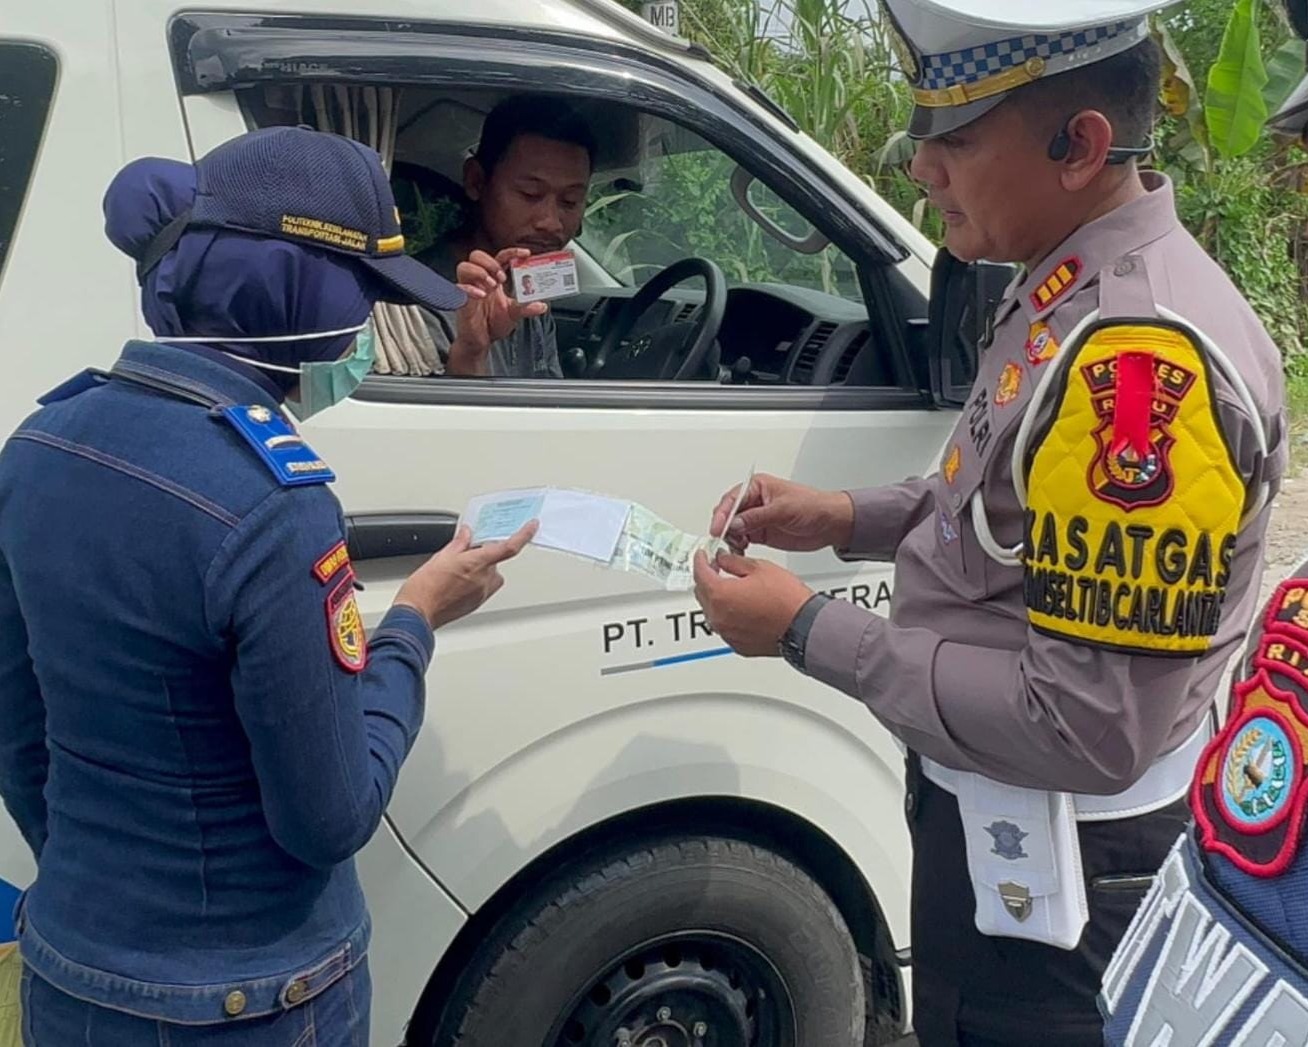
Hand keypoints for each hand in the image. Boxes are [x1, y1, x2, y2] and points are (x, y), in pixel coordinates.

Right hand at [394, 521, 536, 629]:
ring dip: (478, 569)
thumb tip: (467, 534)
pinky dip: (474, 581)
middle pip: (494, 560)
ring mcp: (482, 593)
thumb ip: (459, 543)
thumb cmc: (425, 588)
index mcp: (478, 563)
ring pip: (489, 574)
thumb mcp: (441, 556)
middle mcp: (485, 579)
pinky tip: (455, 582)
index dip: (523, 535)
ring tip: (454, 571)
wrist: (418, 614)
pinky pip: (483, 586)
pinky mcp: (477, 603)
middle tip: (462, 553)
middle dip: (482, 554)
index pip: (509, 547)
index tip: (531, 526)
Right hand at [447, 248, 548, 374]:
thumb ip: (526, 308)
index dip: (512, 252)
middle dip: (490, 262)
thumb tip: (542, 305)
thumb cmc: (493, 324)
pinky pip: (459, 288)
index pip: (500, 257)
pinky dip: (470, 289)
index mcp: (494, 279)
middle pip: (477, 255)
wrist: (481, 341)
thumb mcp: (514, 314)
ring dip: (479, 272)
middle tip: (502, 277)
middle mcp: (480, 280)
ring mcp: (468, 288)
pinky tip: (481, 295)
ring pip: (464, 266)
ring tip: (492, 285)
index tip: (526, 254)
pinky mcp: (460, 300)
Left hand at [692, 550, 812, 657]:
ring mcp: (727, 633)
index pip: (700, 573)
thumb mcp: (760, 568)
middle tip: (717, 568)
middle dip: (707, 579)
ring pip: (712, 612)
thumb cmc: (787, 600)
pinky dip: (728, 616)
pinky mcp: (737, 645)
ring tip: (733, 588)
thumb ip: (733, 561)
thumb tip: (723, 559)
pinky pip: (725, 627)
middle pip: (702, 594)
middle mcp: (719, 618)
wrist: (805, 626)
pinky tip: (741, 608)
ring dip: (716, 599)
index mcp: (720, 595)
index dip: (700, 560)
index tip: (702, 555)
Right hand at [709, 474, 853, 553]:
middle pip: (728, 514)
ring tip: (733, 547)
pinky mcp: (760, 533)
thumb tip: (734, 523)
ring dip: (730, 538)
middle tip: (722, 539)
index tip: (718, 527)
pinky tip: (739, 550)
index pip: (733, 499)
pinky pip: (742, 539)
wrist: (830, 523)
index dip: (723, 514)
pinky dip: (737, 545)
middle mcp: (754, 502)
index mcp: (757, 487)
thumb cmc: (813, 506)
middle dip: (723, 526)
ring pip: (733, 528)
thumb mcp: (783, 509)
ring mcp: (756, 518)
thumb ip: (756, 517)